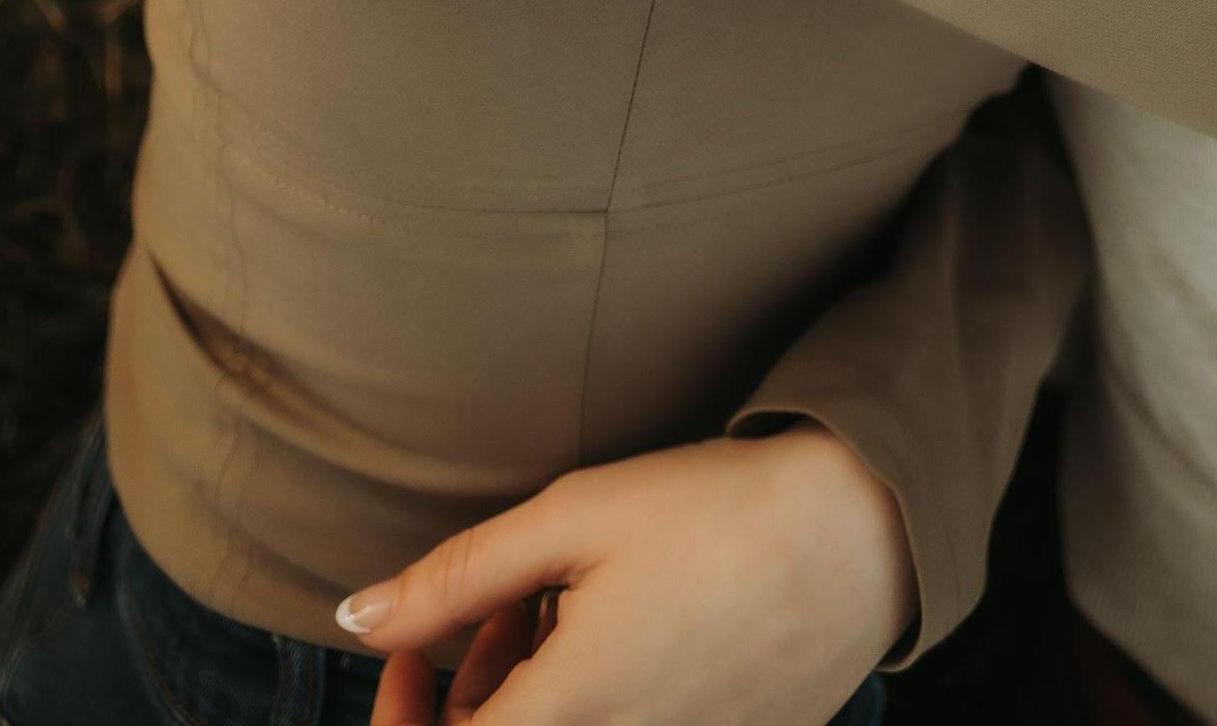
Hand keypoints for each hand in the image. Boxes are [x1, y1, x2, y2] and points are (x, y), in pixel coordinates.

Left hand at [338, 426, 914, 725]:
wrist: (859, 531)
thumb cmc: (715, 511)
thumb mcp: (574, 517)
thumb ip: (455, 577)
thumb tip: (357, 619)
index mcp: (568, 719)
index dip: (403, 707)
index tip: (413, 643)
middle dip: (472, 689)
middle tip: (502, 599)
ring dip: (535, 692)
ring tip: (564, 598)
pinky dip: (596, 701)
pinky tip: (623, 627)